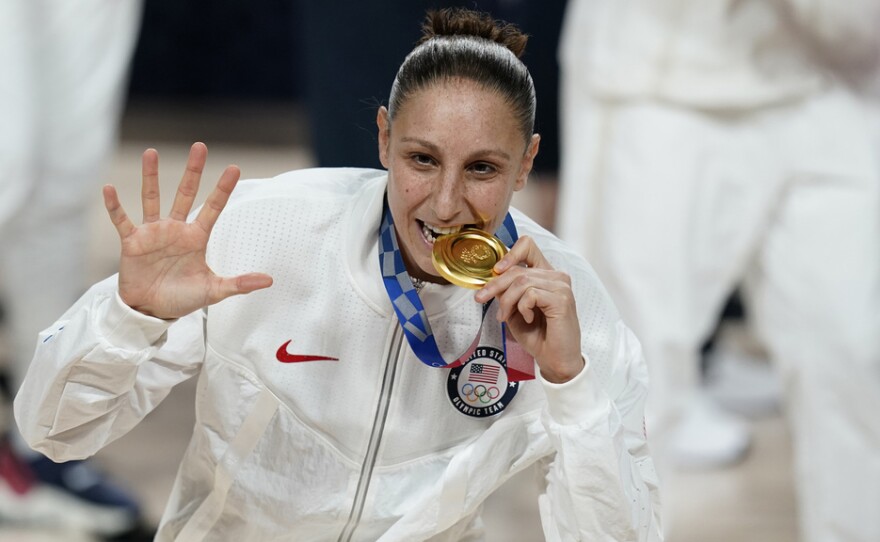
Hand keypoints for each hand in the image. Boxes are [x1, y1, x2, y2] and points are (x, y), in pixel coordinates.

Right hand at [102, 142, 272, 318]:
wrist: (152, 311)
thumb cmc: (183, 298)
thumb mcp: (214, 291)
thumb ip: (239, 283)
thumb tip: (269, 280)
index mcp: (196, 237)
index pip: (213, 208)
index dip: (223, 189)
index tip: (234, 168)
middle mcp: (176, 229)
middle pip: (185, 194)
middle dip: (193, 171)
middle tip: (200, 147)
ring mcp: (153, 233)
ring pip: (152, 198)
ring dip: (150, 177)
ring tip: (151, 152)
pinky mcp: (132, 242)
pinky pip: (121, 220)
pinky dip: (114, 206)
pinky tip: (109, 188)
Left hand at [474, 236, 583, 382]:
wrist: (555, 359)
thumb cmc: (538, 336)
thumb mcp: (515, 310)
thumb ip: (506, 292)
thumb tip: (491, 277)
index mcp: (546, 275)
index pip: (528, 246)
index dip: (509, 253)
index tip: (495, 270)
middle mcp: (556, 276)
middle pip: (518, 268)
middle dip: (495, 285)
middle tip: (481, 298)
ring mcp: (561, 286)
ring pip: (521, 281)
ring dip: (507, 301)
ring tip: (506, 316)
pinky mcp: (562, 299)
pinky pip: (530, 294)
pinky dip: (522, 308)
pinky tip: (528, 318)